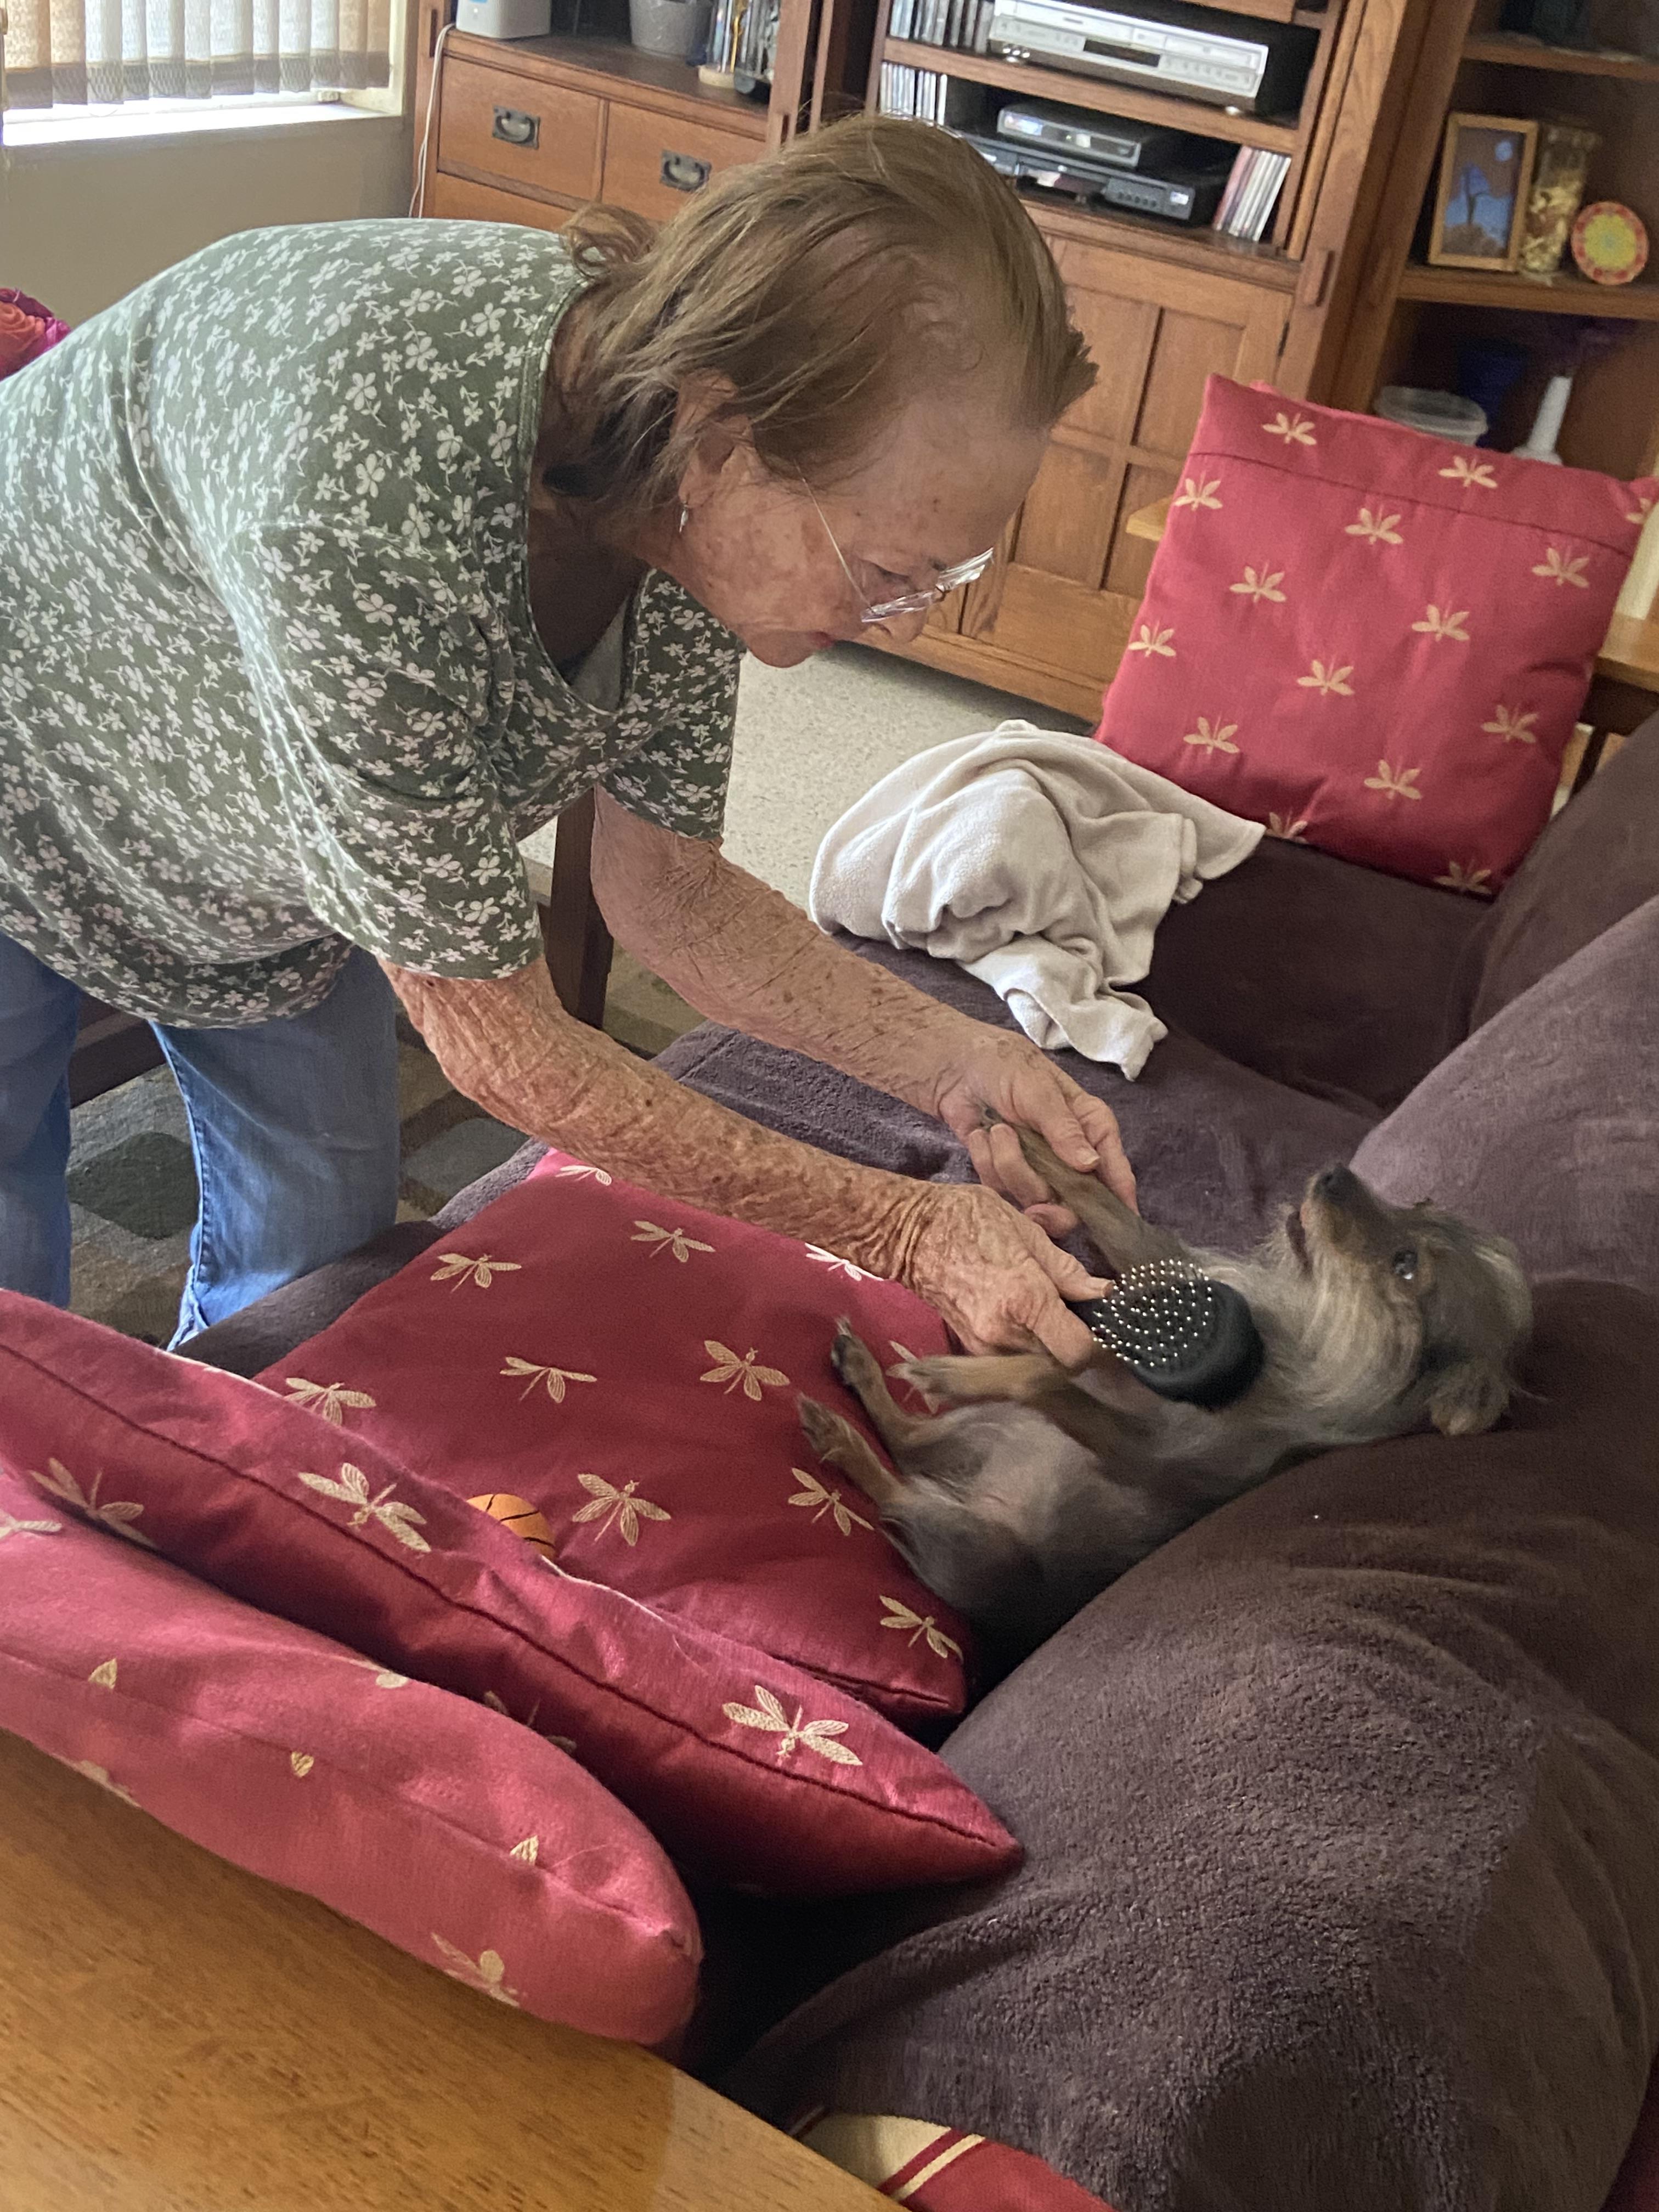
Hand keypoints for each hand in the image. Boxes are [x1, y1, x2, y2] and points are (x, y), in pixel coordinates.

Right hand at [894, 1181, 1107, 1365]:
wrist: (908, 1232)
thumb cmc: (967, 1219)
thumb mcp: (1025, 1231)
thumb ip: (1066, 1270)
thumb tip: (1103, 1293)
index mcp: (1025, 1300)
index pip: (1077, 1353)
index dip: (1096, 1343)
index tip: (1098, 1323)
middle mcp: (1004, 1333)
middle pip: (1060, 1363)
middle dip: (1072, 1342)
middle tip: (1075, 1312)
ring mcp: (983, 1346)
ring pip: (1036, 1364)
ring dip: (1048, 1346)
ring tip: (1047, 1312)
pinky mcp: (970, 1348)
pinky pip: (1012, 1359)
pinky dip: (1025, 1346)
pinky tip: (1023, 1318)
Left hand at [928, 1026, 1136, 1238]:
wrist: (957, 1067)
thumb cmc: (1007, 1067)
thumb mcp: (1038, 1090)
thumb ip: (1063, 1129)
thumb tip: (1091, 1165)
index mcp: (1092, 1129)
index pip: (1115, 1172)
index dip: (1119, 1202)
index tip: (1115, 1226)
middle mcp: (1070, 1155)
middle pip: (1075, 1204)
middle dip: (1051, 1205)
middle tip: (1034, 1208)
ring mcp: (1039, 1169)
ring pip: (1034, 1198)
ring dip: (1009, 1166)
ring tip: (997, 1130)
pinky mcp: (1006, 1174)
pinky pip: (1001, 1190)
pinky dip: (987, 1164)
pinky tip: (982, 1136)